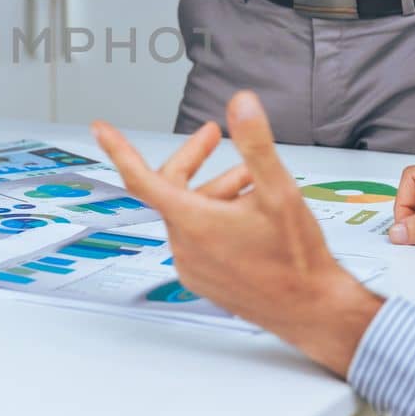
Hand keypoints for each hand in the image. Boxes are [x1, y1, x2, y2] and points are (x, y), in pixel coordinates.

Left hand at [93, 92, 383, 378]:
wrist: (312, 310)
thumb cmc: (297, 259)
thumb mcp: (280, 191)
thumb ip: (256, 143)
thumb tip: (241, 105)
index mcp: (193, 222)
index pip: (140, 178)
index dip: (119, 148)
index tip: (102, 129)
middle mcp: (185, 246)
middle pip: (172, 188)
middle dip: (193, 158)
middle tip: (214, 135)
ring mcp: (192, 266)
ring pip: (189, 212)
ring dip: (214, 189)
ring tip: (251, 177)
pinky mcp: (203, 279)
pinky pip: (197, 237)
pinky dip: (215, 216)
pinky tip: (247, 211)